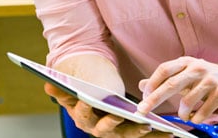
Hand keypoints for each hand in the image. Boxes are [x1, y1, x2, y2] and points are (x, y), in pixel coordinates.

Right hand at [44, 82, 171, 136]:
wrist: (97, 92)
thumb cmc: (86, 86)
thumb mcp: (74, 85)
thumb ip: (63, 87)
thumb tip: (48, 84)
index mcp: (83, 117)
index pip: (83, 114)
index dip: (85, 108)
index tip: (89, 100)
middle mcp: (99, 128)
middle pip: (106, 130)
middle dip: (114, 125)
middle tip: (122, 117)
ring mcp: (116, 132)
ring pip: (127, 135)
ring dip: (139, 133)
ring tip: (150, 126)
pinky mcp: (131, 131)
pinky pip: (143, 135)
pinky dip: (156, 135)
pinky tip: (169, 132)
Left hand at [136, 56, 217, 123]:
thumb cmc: (209, 77)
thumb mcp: (187, 74)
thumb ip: (165, 80)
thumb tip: (141, 85)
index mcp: (188, 62)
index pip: (164, 69)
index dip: (152, 83)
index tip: (143, 97)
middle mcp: (198, 69)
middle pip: (171, 85)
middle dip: (154, 100)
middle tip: (143, 111)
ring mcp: (211, 80)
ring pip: (187, 102)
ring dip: (183, 114)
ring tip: (186, 115)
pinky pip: (202, 112)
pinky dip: (197, 118)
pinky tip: (198, 116)